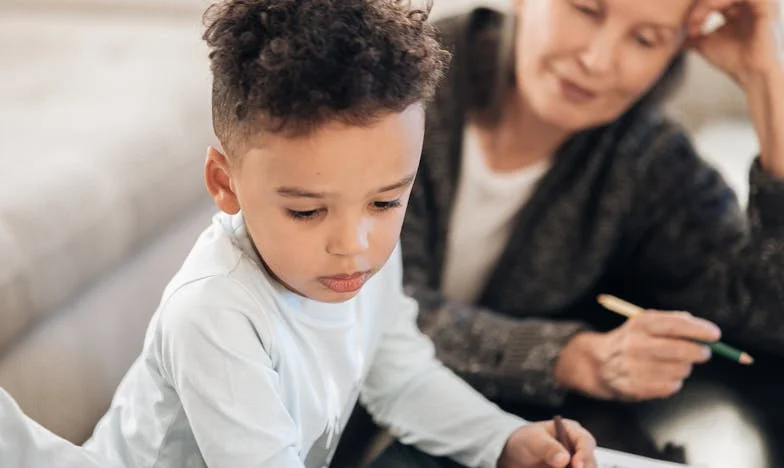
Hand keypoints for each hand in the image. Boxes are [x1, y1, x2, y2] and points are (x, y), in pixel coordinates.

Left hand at [498, 420, 595, 467]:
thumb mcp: (532, 440)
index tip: (576, 465)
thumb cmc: (527, 441)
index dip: (584, 454)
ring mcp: (575, 464)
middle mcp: (578, 449)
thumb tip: (564, 459)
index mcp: (572, 431)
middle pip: (590, 462)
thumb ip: (547, 446)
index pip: (585, 441)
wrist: (517, 456)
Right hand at [555, 311, 720, 400]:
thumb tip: (703, 328)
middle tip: (704, 353)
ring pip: (680, 370)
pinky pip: (671, 386)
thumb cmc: (633, 340)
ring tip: (675, 364)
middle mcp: (635, 344)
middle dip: (700, 352)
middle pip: (682, 350)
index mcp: (639, 324)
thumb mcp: (645, 322)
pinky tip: (665, 376)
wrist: (599, 363)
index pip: (676, 325)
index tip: (715, 335)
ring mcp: (634, 367)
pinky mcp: (635, 388)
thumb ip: (673, 321)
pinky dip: (674, 382)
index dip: (699, 330)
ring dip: (685, 368)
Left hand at [686, 0, 782, 85]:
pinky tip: (710, 10)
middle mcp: (746, 5)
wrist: (752, 74)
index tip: (688, 26)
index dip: (696, 8)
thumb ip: (691, 33)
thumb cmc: (732, 60)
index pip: (712, 0)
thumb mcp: (705, 43)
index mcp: (734, 10)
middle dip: (699, 5)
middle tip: (690, 23)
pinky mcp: (765, 5)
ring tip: (696, 20)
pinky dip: (720, 0)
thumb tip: (670, 34)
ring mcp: (756, 4)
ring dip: (706, 3)